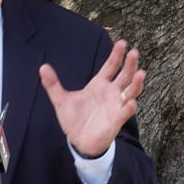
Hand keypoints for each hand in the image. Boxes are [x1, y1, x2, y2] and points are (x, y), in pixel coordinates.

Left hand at [39, 40, 145, 157]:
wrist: (78, 140)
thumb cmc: (74, 119)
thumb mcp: (61, 100)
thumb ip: (53, 84)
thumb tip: (42, 67)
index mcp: (99, 84)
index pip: (111, 66)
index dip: (116, 55)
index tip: (123, 43)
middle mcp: (111, 93)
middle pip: (125, 75)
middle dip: (130, 64)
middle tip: (134, 52)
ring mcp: (116, 106)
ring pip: (131, 92)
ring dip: (136, 83)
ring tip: (140, 73)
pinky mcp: (116, 120)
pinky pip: (125, 113)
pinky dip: (129, 107)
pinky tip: (131, 103)